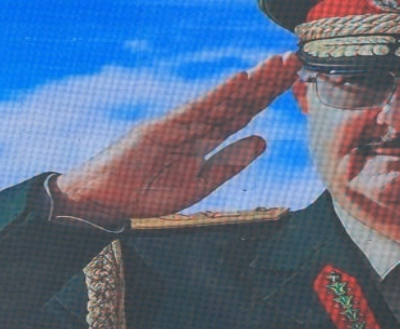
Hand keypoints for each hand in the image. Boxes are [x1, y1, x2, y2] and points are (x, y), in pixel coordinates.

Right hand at [54, 54, 298, 224]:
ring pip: (221, 100)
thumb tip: (263, 140)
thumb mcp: (198, 185)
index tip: (293, 77)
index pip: (243, 112)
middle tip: (294, 58)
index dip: (267, 95)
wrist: (105, 200)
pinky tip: (240, 81)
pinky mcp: (162, 127)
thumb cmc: (146, 194)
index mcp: (205, 140)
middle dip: (265, 80)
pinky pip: (195, 109)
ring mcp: (179, 124)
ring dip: (249, 82)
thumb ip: (229, 163)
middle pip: (236, 100)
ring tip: (276, 64)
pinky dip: (217, 95)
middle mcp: (195, 126)